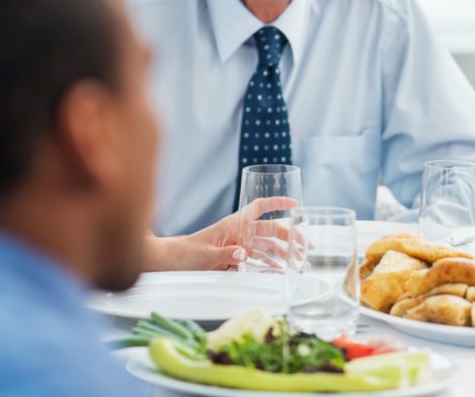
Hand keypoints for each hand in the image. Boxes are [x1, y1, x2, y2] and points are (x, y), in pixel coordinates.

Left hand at [142, 197, 297, 270]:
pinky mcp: (235, 260)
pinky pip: (258, 260)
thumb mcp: (202, 256)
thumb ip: (224, 254)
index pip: (258, 208)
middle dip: (290, 237)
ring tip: (299, 265)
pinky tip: (282, 271)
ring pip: (268, 247)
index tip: (295, 205)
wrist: (167, 264)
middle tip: (307, 247)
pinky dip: (271, 265)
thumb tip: (243, 253)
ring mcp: (239, 246)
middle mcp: (239, 233)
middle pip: (271, 231)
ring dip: (284, 255)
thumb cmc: (182, 255)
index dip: (277, 204)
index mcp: (233, 225)